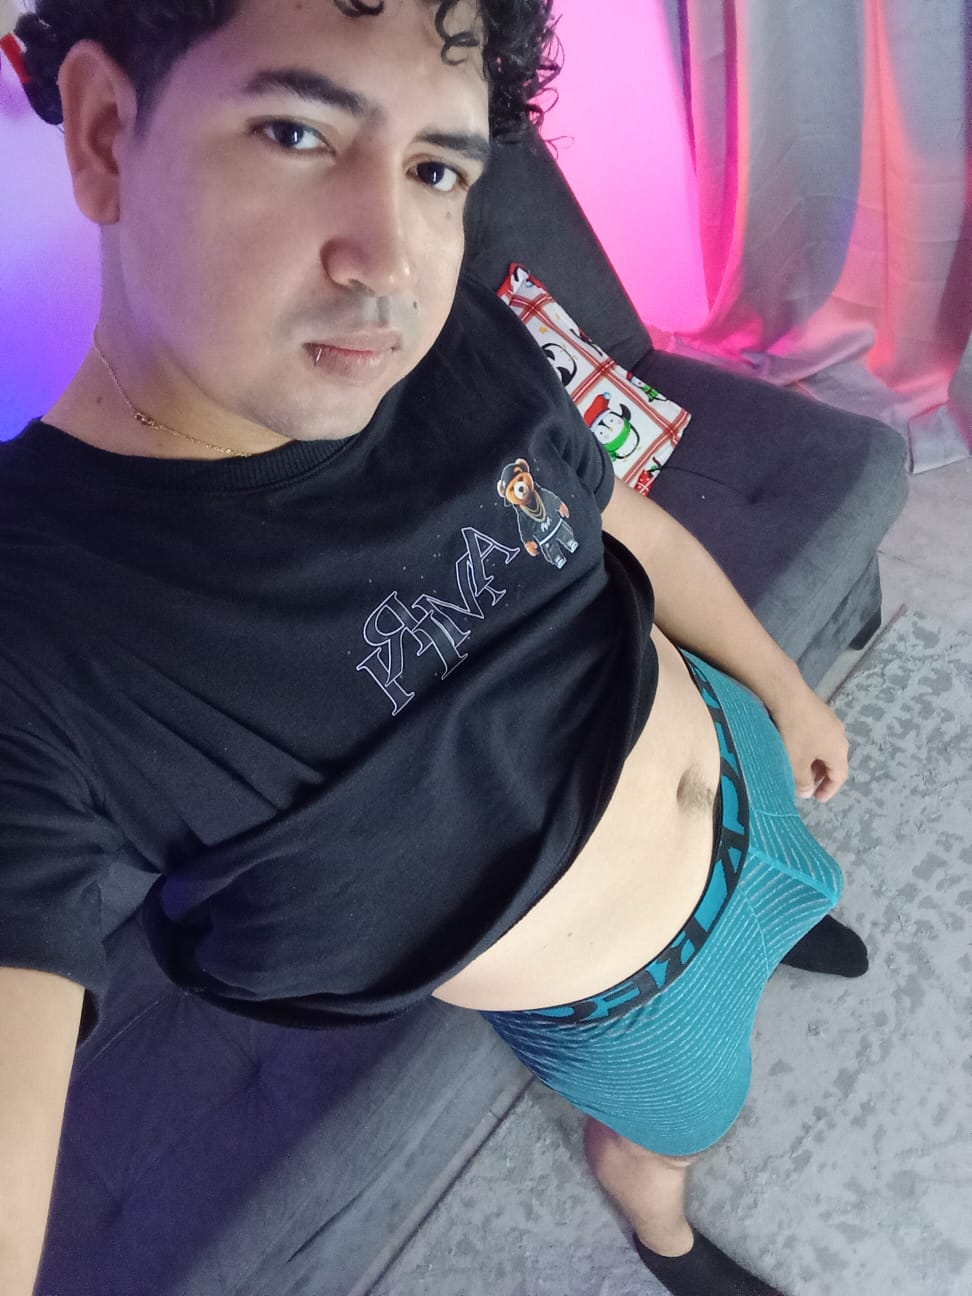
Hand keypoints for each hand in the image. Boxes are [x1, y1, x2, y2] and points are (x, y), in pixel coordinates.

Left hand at [766, 686, 849, 802]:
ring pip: (825, 748)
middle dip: (820, 776)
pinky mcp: (819, 711)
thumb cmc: (794, 733)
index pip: (840, 776)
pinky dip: (810, 747)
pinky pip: (818, 735)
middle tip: (806, 785)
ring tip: (799, 768)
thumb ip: (802, 781)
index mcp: (839, 750)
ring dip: (814, 761)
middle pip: (834, 762)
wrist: (788, 695)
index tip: (816, 798)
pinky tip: (795, 747)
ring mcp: (830, 721)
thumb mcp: (796, 762)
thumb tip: (807, 793)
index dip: (829, 790)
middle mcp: (840, 735)